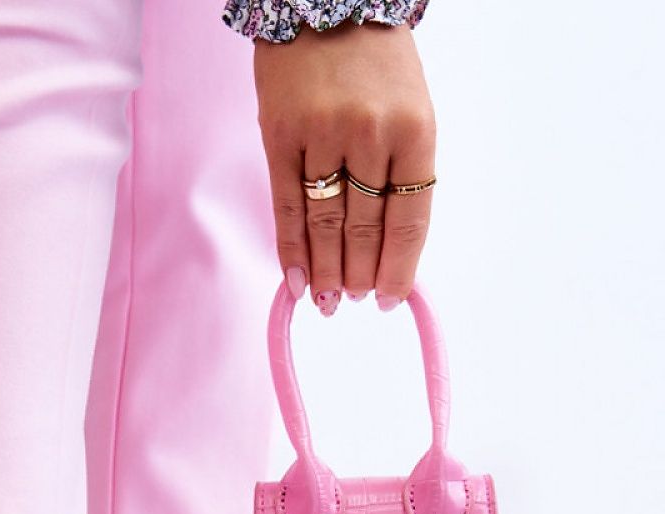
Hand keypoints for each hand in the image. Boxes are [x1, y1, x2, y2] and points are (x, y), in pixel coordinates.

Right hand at [254, 22, 435, 312]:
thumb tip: (390, 247)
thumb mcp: (408, 109)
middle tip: (353, 301)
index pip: (409, 219)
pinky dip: (291, 250)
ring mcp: (323, 134)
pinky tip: (297, 282)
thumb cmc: (373, 62)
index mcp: (415, 130)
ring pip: (325, 222)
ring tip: (328, 301)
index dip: (398, 267)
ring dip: (327, 271)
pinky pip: (286, 206)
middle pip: (365, 227)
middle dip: (359, 274)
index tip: (389, 299)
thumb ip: (400, 172)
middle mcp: (370, 133)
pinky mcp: (281, 134)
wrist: (325, 1)